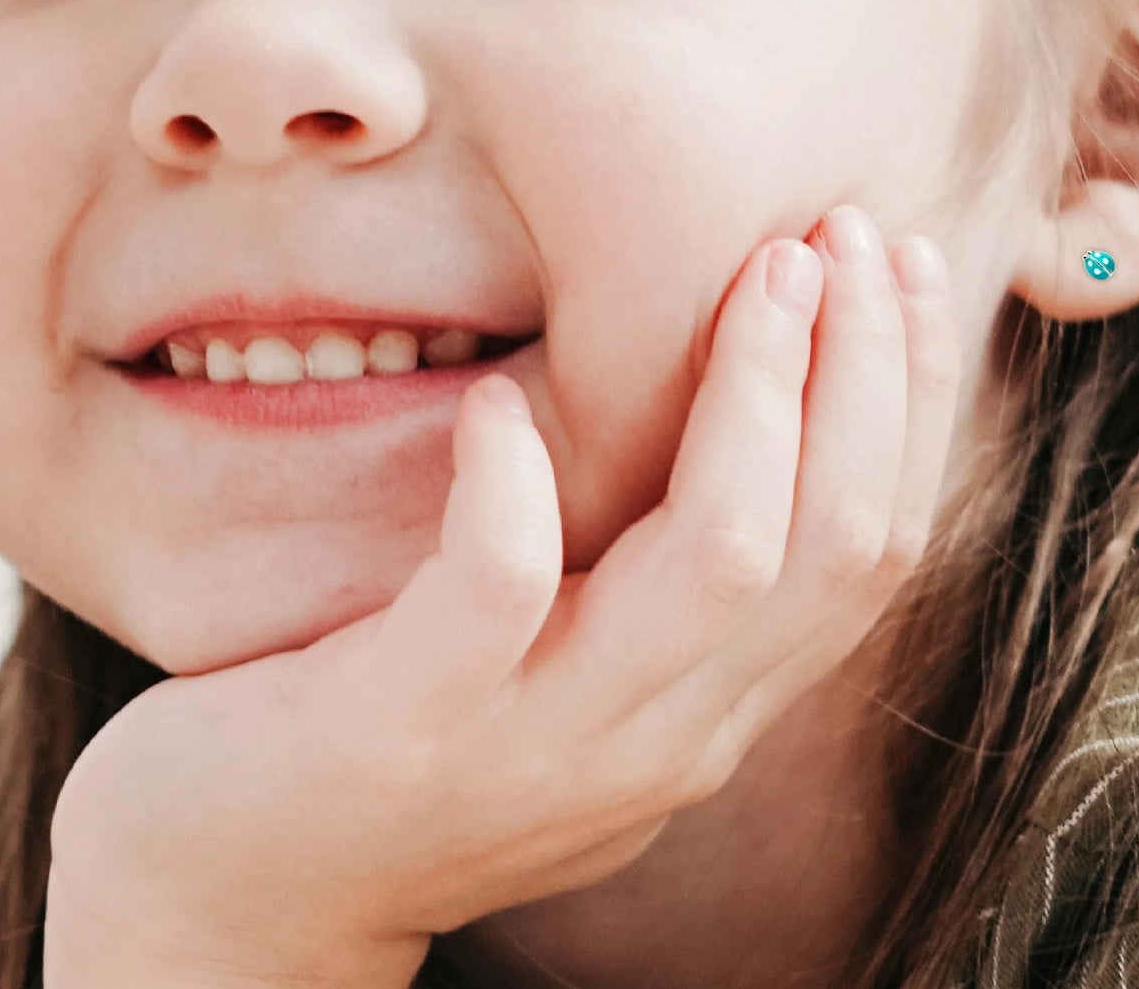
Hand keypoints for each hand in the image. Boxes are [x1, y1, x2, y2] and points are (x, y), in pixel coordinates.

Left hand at [42, 205, 959, 988]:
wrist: (225, 909)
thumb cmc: (403, 734)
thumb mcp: (578, 667)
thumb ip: (667, 572)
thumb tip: (755, 389)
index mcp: (713, 708)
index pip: (875, 548)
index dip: (913, 395)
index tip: (913, 262)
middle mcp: (663, 738)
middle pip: (834, 542)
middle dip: (867, 369)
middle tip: (850, 229)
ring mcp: (545, 739)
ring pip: (724, 558)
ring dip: (760, 394)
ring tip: (762, 266)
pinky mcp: (410, 725)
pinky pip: (502, 585)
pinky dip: (517, 478)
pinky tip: (502, 400)